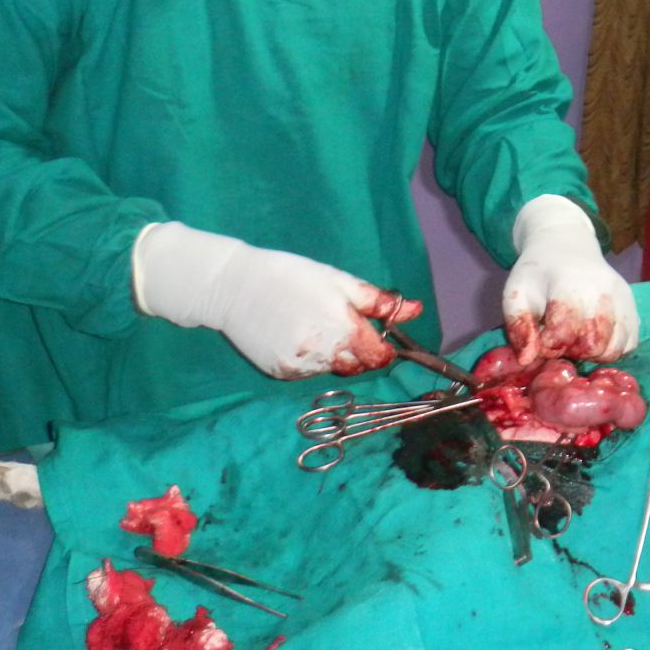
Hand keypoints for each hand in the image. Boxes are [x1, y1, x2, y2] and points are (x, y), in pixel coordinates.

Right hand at [132, 222, 420, 378]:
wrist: (233, 286)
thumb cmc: (289, 276)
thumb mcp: (338, 281)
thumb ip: (378, 301)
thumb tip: (416, 310)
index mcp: (343, 328)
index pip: (379, 357)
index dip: (383, 349)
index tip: (376, 339)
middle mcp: (324, 353)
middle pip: (357, 366)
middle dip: (358, 352)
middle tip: (338, 325)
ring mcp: (300, 366)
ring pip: (332, 369)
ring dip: (332, 355)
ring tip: (311, 325)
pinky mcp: (281, 373)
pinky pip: (308, 372)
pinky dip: (309, 359)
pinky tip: (294, 335)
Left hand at [502, 195, 639, 367]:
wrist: (567, 246)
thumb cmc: (539, 274)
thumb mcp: (516, 294)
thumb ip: (518, 327)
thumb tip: (526, 361)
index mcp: (569, 287)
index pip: (565, 334)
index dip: (549, 345)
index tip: (542, 337)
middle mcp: (602, 293)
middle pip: (593, 345)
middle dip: (573, 352)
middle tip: (560, 340)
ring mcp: (622, 299)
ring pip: (615, 348)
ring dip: (594, 354)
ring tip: (577, 339)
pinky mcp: (632, 306)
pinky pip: (629, 343)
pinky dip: (613, 348)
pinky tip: (595, 336)